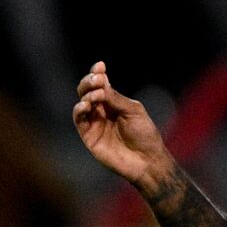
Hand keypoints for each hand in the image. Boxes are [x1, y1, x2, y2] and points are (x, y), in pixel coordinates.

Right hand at [73, 61, 172, 191]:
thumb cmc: (145, 134)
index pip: (102, 85)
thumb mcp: (133, 111)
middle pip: (88, 91)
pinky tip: (85, 104)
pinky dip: (79, 110)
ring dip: (86, 95)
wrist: (146, 159)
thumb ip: (115, 98)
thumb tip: (101, 84)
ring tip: (95, 95)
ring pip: (82, 103)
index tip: (100, 66)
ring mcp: (94, 123)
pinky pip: (79, 120)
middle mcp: (102, 111)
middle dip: (89, 82)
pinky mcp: (88, 136)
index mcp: (115, 102)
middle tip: (96, 79)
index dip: (98, 74)